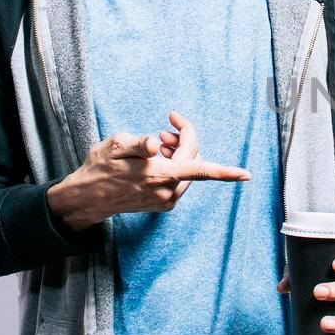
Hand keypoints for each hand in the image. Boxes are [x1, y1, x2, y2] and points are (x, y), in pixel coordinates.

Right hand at [47, 113, 249, 230]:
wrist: (87, 198)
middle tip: (165, 129)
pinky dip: (175, 167)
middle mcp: (167, 191)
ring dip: (180, 154)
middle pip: (195, 160)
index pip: (201, 170)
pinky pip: (181, 181)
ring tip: (158, 144)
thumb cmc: (100, 167)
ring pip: (189, 171)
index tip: (247, 174)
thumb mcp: (115, 146)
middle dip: (185, 141)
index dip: (226, 171)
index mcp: (159, 175)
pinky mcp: (163, 205)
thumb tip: (155, 143)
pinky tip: (156, 159)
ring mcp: (166, 201)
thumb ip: (139, 142)